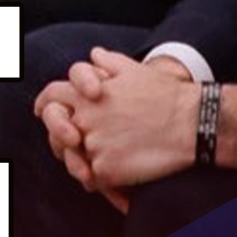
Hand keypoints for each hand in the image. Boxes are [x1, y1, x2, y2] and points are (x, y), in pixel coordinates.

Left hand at [39, 47, 196, 195]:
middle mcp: (83, 118)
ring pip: (76, 158)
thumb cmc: (168, 96)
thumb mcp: (135, 70)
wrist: (194, 123)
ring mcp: (92, 144)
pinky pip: (93, 181)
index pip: (52, 96)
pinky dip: (104, 182)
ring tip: (111, 160)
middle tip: (78, 144)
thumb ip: (109, 62)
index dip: (45, 104)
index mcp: (86, 93)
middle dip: (64, 138)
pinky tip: (121, 179)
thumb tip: (94, 54)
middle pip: (58, 132)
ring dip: (87, 161)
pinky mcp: (105, 169)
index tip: (42, 111)